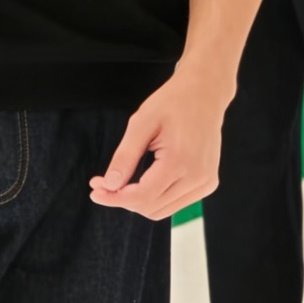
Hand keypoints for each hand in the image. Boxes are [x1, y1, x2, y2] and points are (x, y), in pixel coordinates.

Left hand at [88, 67, 231, 220]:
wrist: (204, 92)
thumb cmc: (172, 102)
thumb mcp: (142, 122)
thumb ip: (125, 156)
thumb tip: (110, 185)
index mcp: (181, 161)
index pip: (142, 197)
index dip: (115, 198)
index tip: (95, 191)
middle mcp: (198, 178)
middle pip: (151, 208)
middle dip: (123, 199)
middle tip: (104, 183)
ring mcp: (206, 182)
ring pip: (163, 210)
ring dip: (139, 201)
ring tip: (123, 181)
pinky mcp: (208, 182)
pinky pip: (176, 202)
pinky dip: (156, 196)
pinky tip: (146, 178)